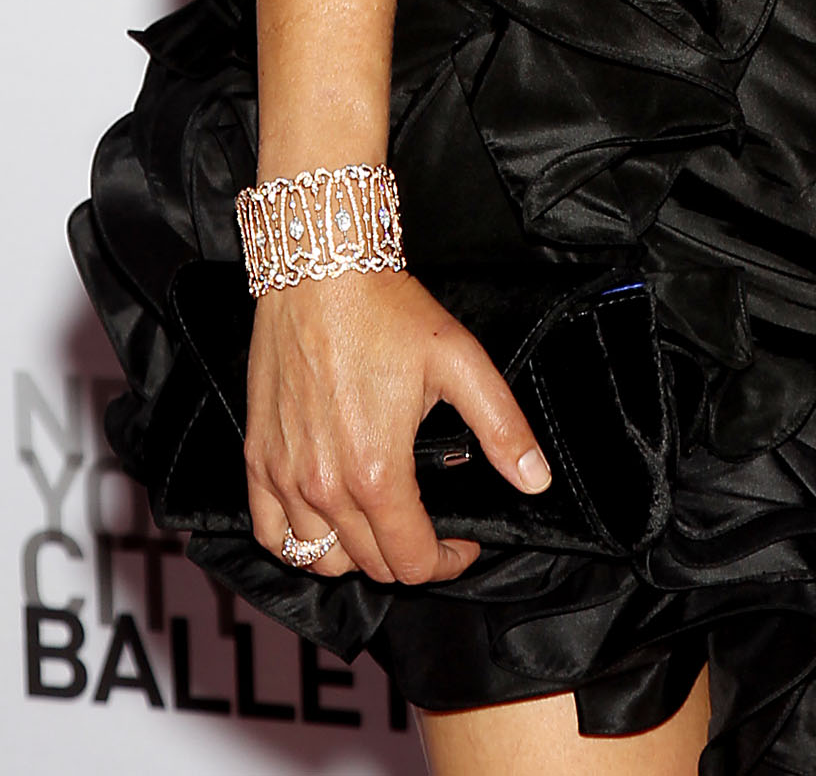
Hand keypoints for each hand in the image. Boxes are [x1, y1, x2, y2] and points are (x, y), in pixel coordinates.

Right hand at [245, 268, 550, 582]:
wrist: (320, 273)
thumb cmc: (387, 312)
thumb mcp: (461, 362)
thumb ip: (502, 427)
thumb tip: (534, 479)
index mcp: (377, 471)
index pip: (410, 561)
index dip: (446, 562)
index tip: (463, 544)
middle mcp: (324, 486)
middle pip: (370, 565)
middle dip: (408, 556)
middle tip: (430, 528)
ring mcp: (284, 476)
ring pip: (320, 561)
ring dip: (357, 556)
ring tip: (383, 525)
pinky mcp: (258, 459)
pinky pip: (271, 534)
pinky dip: (298, 545)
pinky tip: (324, 525)